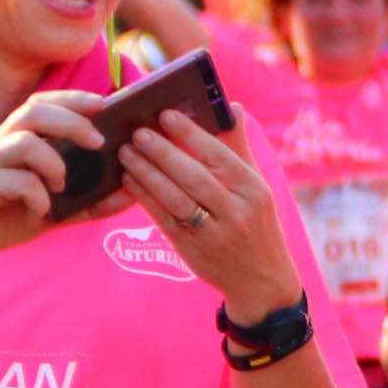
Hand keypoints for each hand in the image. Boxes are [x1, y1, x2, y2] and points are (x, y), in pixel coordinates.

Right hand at [0, 90, 114, 269]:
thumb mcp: (57, 209)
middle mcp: (1, 143)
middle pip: (34, 111)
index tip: (104, 102)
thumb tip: (130, 195)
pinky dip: (38, 196)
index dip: (71, 98)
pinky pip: (15, 180)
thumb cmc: (9, 215)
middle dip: (72, 122)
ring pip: (24, 142)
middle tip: (98, 142)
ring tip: (61, 186)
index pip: (42, 103)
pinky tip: (41, 210)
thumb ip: (91, 202)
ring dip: (54, 163)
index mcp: (18, 139)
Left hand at [122, 112, 307, 323]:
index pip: (220, 156)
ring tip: (126, 153)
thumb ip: (240, 149)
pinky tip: (129, 180)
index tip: (165, 114)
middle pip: (194, 176)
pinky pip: (163, 218)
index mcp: (254, 190)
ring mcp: (215, 233)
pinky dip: (144, 197)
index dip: (190, 135)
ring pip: (175, 197)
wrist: (262, 280)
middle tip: (137, 133)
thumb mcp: (258, 188)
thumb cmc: (256, 225)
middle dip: (162, 152)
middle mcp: (237, 211)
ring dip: (147, 173)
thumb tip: (232, 107)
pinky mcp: (193, 249)